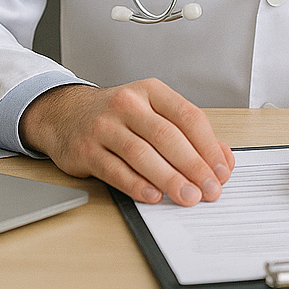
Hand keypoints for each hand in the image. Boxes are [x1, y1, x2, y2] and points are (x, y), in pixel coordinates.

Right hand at [19, 79, 233, 205]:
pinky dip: (137, 185)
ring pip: (143, 154)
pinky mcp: (86, 150)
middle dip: (193, 166)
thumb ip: (186, 133)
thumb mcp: (152, 111)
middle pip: (167, 136)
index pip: (187, 116)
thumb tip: (221, 160)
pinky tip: (154, 196)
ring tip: (188, 197)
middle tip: (210, 189)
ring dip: (169, 179)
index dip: (208, 145)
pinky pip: (116, 170)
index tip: (221, 169)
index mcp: (151, 91)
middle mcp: (128, 104)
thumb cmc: (118, 116)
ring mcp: (105, 126)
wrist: (66, 113)